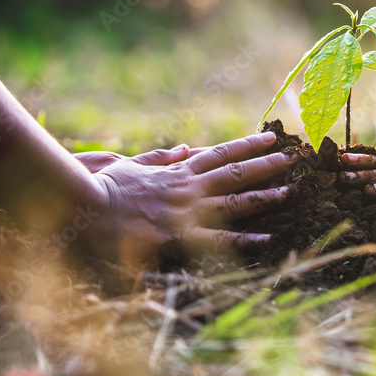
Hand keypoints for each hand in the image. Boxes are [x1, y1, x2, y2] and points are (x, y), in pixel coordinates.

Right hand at [80, 131, 295, 264]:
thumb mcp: (129, 166)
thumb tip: (181, 149)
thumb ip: (158, 159)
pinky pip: (218, 239)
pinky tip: (268, 238)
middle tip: (295, 159)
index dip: (248, 145)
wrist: (79, 206)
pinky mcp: (179, 235)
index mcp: (177, 172)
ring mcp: (186, 210)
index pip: (220, 154)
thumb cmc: (97, 188)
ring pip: (235, 200)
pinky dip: (244, 238)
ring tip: (292, 191)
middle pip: (236, 172)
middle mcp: (188, 187)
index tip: (271, 137)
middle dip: (267, 165)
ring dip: (266, 195)